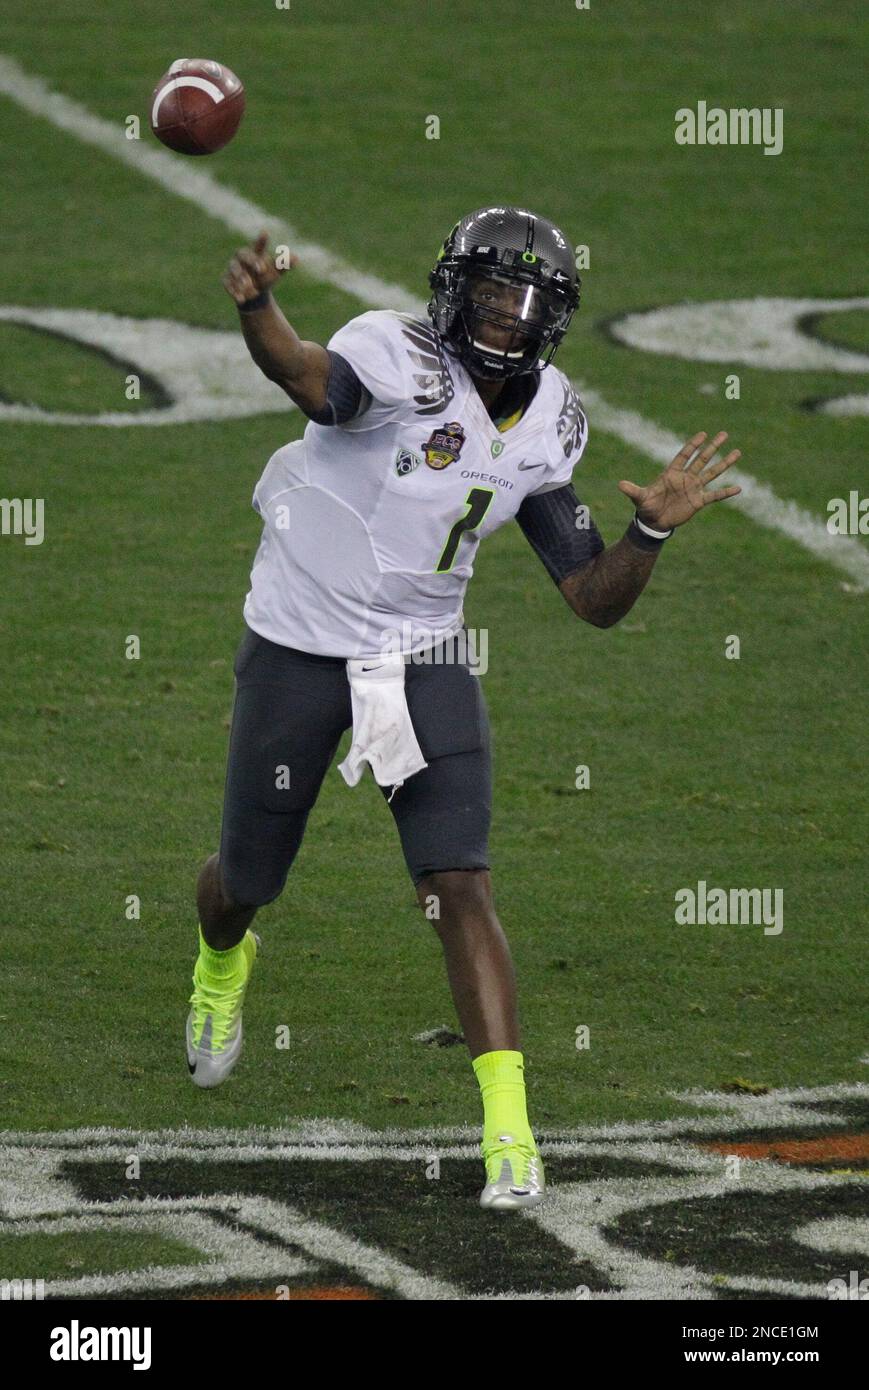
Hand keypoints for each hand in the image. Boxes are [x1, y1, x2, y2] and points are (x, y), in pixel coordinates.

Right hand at [222, 231, 298, 304]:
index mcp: (255, 253)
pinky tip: (241, 299)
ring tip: (251, 287)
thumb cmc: (265, 277)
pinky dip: (234, 291)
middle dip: (251, 261)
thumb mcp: (275, 273)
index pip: (258, 245)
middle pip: (243, 255)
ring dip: (242, 278)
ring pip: (234, 270)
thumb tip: (296, 258)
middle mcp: (241, 258)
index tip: (266, 232)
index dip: (261, 240)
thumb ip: (283, 265)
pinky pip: (227, 283)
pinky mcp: (226, 279)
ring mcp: (232, 268)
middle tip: (261, 270)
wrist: (253, 293)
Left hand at [618, 431, 741, 529]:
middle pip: (702, 459)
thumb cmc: (646, 507)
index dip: (693, 445)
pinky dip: (726, 492)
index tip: (703, 434)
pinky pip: (715, 496)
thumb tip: (620, 484)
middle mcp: (686, 478)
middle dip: (713, 447)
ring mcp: (693, 488)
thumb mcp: (639, 498)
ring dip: (724, 464)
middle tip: (724, 434)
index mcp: (672, 473)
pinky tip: (739, 488)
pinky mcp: (698, 501)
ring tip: (737, 452)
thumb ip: (632, 490)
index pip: (685, 455)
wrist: (654, 522)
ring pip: (712, 473)